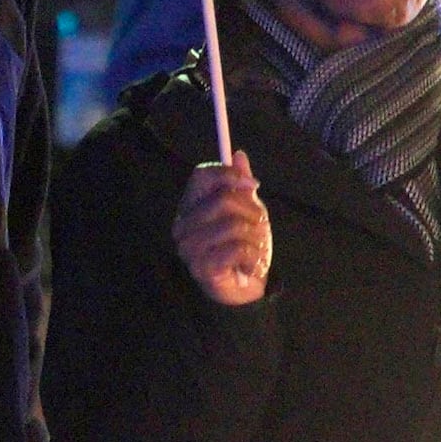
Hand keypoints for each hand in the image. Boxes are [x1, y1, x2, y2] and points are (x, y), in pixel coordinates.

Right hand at [175, 157, 272, 306]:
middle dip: (251, 212)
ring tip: (254, 248)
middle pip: (223, 200)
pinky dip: (253, 256)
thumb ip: (241, 185)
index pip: (202, 176)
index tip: (253, 186)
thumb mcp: (247, 210)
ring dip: (255, 237)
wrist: (244, 285)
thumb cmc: (243, 245)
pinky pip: (237, 249)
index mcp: (190, 207)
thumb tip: (239, 155)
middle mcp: (183, 226)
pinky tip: (249, 264)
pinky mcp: (202, 268)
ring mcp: (189, 248)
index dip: (229, 175)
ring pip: (234, 225)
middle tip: (257, 226)